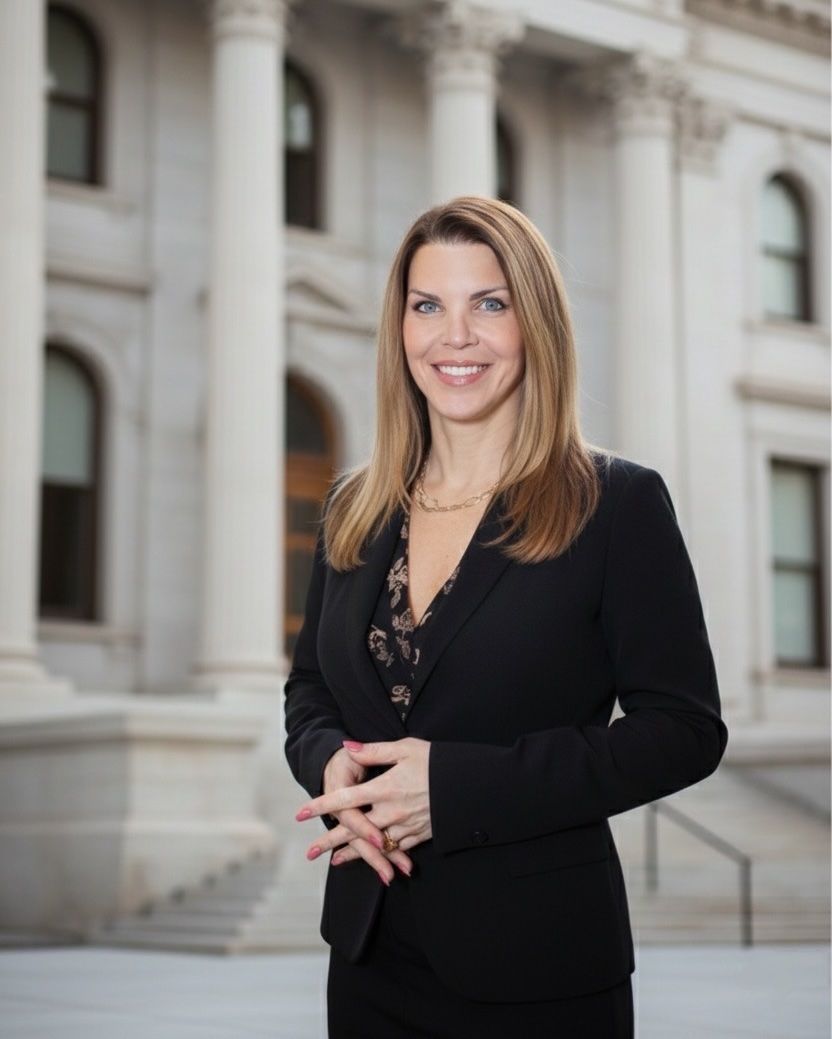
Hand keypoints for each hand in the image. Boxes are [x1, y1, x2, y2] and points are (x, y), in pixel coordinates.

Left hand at [296, 738, 431, 883]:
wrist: (470, 784)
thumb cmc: (436, 761)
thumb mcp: (406, 748)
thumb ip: (375, 751)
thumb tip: (348, 748)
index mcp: (385, 787)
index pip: (346, 799)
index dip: (322, 806)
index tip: (301, 813)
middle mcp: (392, 811)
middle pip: (354, 830)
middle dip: (330, 840)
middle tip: (309, 852)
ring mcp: (405, 826)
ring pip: (373, 844)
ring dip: (352, 853)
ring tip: (334, 859)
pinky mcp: (419, 835)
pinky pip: (396, 850)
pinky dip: (381, 856)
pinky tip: (372, 861)